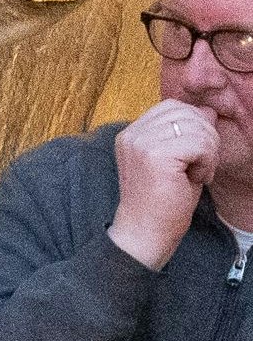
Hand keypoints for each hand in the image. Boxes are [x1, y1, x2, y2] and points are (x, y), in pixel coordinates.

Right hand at [110, 99, 218, 268]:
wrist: (146, 233)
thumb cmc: (162, 202)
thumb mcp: (177, 160)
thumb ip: (188, 132)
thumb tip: (209, 110)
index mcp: (131, 134)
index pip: (172, 107)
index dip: (194, 125)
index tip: (193, 155)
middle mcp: (132, 134)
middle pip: (186, 113)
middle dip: (205, 137)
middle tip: (202, 166)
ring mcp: (140, 143)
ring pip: (196, 126)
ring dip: (208, 151)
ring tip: (198, 174)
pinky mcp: (154, 155)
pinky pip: (200, 144)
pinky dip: (207, 163)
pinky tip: (197, 179)